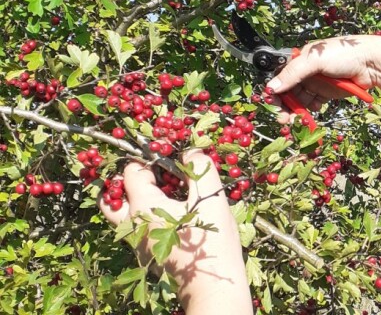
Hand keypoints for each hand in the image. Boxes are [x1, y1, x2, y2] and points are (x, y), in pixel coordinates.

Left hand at [99, 149, 252, 313]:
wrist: (213, 287)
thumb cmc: (211, 241)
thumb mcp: (211, 198)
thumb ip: (200, 168)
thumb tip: (192, 151)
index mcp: (142, 206)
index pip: (131, 171)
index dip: (149, 160)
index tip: (169, 160)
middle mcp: (131, 225)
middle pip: (111, 197)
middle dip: (126, 182)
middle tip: (153, 177)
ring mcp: (137, 243)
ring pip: (122, 215)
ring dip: (134, 200)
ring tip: (162, 194)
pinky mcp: (147, 256)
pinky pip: (137, 229)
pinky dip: (146, 217)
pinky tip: (174, 217)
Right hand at [266, 35, 379, 122]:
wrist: (371, 63)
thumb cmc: (344, 54)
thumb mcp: (315, 60)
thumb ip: (293, 73)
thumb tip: (272, 87)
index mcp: (301, 59)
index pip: (281, 76)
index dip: (275, 90)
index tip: (272, 103)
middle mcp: (307, 71)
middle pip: (289, 90)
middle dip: (284, 105)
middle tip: (282, 118)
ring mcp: (317, 82)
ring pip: (300, 99)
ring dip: (296, 110)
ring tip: (296, 119)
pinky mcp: (327, 92)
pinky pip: (313, 103)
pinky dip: (311, 108)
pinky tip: (316, 108)